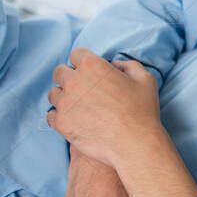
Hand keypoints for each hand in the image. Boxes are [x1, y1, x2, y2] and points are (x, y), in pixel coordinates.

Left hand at [48, 49, 161, 168]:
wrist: (134, 142)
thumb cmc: (142, 110)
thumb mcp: (145, 79)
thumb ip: (128, 65)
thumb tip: (114, 65)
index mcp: (93, 66)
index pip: (77, 54)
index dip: (84, 61)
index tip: (90, 71)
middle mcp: (74, 81)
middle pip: (59, 72)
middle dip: (70, 77)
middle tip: (83, 88)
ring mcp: (64, 103)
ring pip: (53, 93)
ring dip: (64, 97)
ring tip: (79, 106)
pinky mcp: (60, 123)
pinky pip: (51, 115)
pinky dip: (60, 116)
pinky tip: (75, 119)